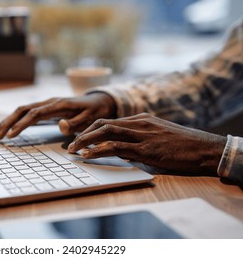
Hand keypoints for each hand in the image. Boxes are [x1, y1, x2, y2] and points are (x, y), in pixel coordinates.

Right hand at [0, 92, 116, 139]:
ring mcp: (47, 104)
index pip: (35, 114)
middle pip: (23, 110)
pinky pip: (27, 112)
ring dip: (9, 120)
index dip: (22, 124)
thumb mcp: (91, 118)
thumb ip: (76, 123)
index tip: (11, 135)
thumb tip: (60, 126)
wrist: (99, 100)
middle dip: (9, 122)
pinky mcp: (46, 108)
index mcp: (59, 105)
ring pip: (22, 110)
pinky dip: (15, 118)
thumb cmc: (96, 111)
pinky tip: (7, 126)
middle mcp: (50, 102)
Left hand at [68, 113, 226, 174]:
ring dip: (86, 142)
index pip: (109, 121)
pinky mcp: (146, 149)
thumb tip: (123, 150)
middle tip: (70, 145)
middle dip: (83, 134)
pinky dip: (99, 151)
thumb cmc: (182, 144)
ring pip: (106, 133)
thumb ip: (139, 139)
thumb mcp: (158, 135)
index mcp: (140, 119)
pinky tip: (88, 156)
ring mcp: (141, 135)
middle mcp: (138, 124)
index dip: (90, 129)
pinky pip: (117, 147)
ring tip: (73, 151)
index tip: (80, 138)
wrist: (204, 148)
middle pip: (103, 124)